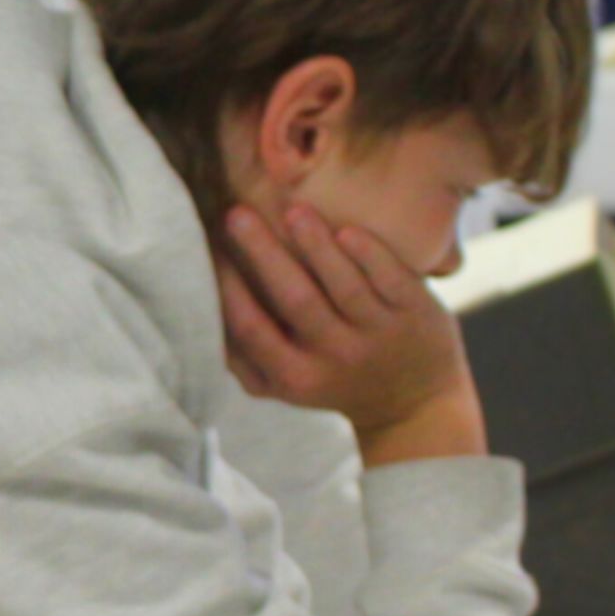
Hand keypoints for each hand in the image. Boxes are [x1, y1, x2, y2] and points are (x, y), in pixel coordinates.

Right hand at [218, 202, 487, 465]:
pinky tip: (345, 230)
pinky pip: (392, 281)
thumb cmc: (333, 382)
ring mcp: (379, 334)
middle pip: (296, 300)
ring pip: (345, 285)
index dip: (229, 291)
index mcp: (296, 376)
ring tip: (292, 210)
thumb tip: (198, 311)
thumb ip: (241, 358)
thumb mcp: (283, 387)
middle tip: (236, 214)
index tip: (209, 251)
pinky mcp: (416, 314)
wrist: (415, 405)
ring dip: (316, 246)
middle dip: (264, 254)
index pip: (254, 329)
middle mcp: (337, 356)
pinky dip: (370, 255)